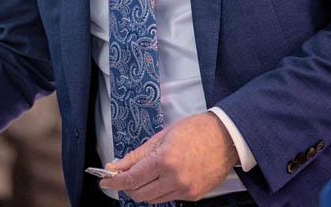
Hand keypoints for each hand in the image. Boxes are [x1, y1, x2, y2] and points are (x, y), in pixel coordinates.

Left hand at [101, 112, 238, 202]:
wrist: (226, 138)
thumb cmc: (195, 131)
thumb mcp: (161, 137)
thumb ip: (137, 155)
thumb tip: (116, 166)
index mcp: (164, 160)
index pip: (131, 179)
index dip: (114, 183)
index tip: (105, 183)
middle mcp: (175, 179)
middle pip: (140, 194)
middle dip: (127, 187)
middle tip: (121, 177)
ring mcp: (185, 190)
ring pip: (153, 199)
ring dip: (142, 190)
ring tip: (141, 176)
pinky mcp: (194, 196)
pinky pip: (169, 198)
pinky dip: (159, 191)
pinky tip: (160, 178)